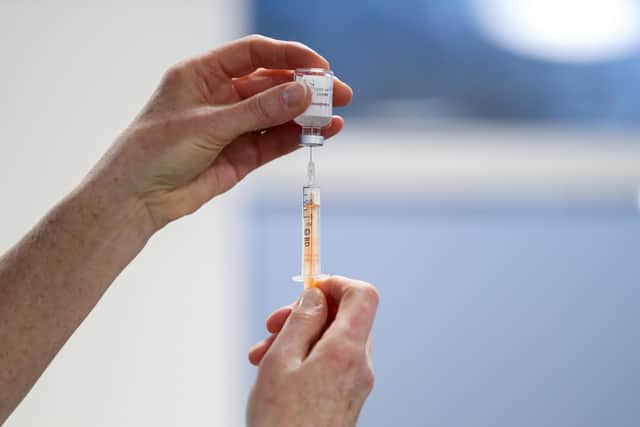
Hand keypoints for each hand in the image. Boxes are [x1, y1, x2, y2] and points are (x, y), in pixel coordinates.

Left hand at [88, 35, 351, 229]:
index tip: (319, 66)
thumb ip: (258, 110)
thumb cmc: (155, 151)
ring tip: (335, 117)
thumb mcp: (209, 125)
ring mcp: (232, 126)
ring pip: (277, 114)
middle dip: (305, 88)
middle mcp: (220, 96)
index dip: (288, 56)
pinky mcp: (240, 155)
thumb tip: (302, 93)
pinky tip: (320, 133)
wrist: (137, 199)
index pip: (253, 54)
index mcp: (203, 74)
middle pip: (272, 84)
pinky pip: (274, 141)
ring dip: (305, 115)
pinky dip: (296, 138)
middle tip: (339, 93)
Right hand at [247, 277, 379, 426]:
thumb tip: (317, 294)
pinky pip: (330, 363)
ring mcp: (356, 383)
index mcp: (346, 351)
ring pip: (332, 340)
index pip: (363, 295)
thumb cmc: (282, 422)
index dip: (336, 283)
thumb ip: (302, 320)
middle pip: (344, 317)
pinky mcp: (347, 397)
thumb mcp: (281, 360)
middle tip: (271, 326)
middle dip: (305, 314)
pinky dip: (305, 358)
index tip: (308, 288)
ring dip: (298, 338)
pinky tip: (276, 372)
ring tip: (263, 355)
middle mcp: (359, 365)